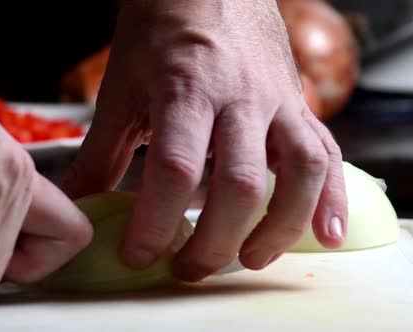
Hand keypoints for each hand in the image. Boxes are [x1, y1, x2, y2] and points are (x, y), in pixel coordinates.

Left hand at [64, 0, 346, 280]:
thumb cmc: (161, 32)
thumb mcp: (122, 89)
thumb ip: (102, 152)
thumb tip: (80, 204)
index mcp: (186, 89)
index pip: (174, 169)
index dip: (155, 223)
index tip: (138, 254)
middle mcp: (239, 97)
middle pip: (237, 184)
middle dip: (213, 242)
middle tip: (187, 268)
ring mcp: (277, 101)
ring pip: (297, 173)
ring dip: (277, 229)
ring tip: (250, 260)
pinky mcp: (298, 106)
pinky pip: (327, 153)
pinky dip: (332, 198)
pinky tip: (326, 234)